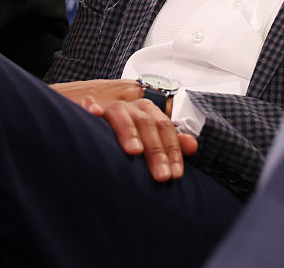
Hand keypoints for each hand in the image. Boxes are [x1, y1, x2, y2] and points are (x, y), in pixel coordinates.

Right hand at [50, 80, 196, 180]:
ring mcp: (111, 107)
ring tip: (134, 151)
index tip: (175, 175)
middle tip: (161, 176)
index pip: (166, 130)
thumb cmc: (129, 133)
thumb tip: (194, 146)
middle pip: (148, 125)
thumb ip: (171, 142)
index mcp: (150, 113)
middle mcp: (133, 108)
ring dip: (129, 131)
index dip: (173, 152)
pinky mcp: (89, 109)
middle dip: (156, 152)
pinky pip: (89, 107)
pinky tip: (92, 113)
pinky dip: (91, 108)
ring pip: (122, 115)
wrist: (100, 117)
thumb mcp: (151, 136)